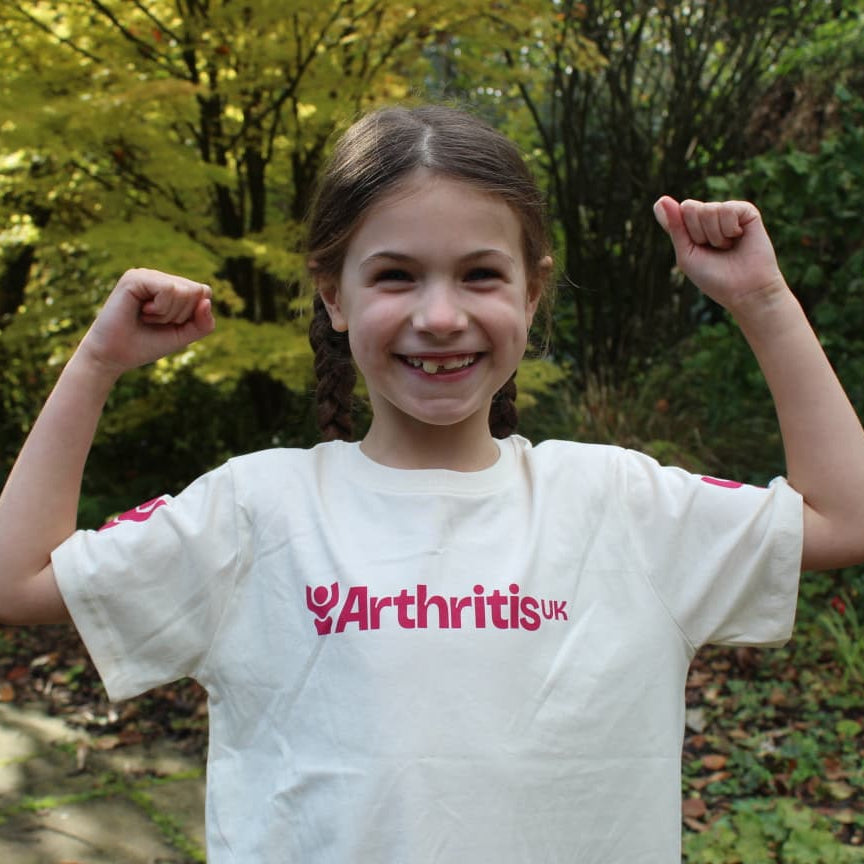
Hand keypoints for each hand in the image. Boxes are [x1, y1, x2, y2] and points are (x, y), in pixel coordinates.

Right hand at [78, 269, 214, 376]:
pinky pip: (168, 289)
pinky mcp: (135, 277)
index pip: (204, 292)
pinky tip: (142, 311)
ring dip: (169, 314)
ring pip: (184, 291)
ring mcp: (147, 275)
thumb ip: (203, 323)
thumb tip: (206, 301)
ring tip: (148, 317)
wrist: (115, 356)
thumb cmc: (148, 344)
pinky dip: (160, 308)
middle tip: (156, 321)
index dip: (193, 315)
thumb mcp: (184, 336)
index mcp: (173, 287)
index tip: (170, 323)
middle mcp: (161, 277)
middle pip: (197, 291)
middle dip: (181, 315)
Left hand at [653, 196, 785, 313]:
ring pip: (708, 209)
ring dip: (715, 236)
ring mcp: (727, 212)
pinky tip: (738, 237)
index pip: (676, 210)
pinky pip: (727, 209)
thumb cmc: (713, 277)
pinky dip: (729, 229)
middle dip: (698, 234)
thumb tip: (661, 199)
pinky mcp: (746, 211)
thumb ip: (674, 227)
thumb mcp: (686, 254)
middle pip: (690, 207)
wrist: (745, 290)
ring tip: (726, 247)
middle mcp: (708, 217)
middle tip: (713, 249)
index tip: (694, 245)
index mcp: (691, 227)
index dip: (682, 228)